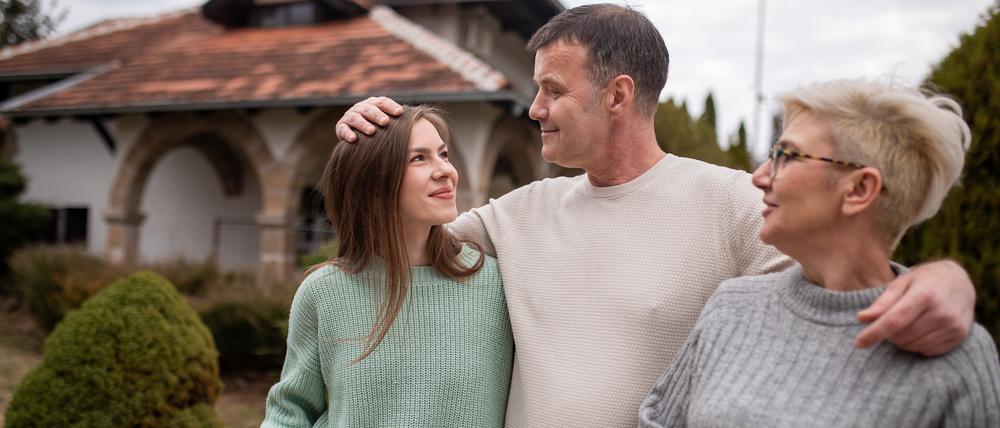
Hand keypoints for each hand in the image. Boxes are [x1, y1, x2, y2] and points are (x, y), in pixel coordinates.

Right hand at [334, 96, 403, 141]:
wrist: (357, 136)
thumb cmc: (379, 129)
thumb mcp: (388, 123)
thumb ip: (399, 120)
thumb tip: (421, 119)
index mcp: (374, 103)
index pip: (383, 102)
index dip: (391, 106)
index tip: (400, 113)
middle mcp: (362, 107)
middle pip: (370, 109)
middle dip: (378, 115)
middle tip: (386, 122)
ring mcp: (350, 116)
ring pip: (356, 118)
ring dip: (364, 124)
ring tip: (372, 131)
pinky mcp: (341, 127)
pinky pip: (343, 129)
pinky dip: (347, 134)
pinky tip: (354, 140)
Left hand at [855, 260, 974, 355]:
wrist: (960, 282)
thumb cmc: (925, 280)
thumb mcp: (902, 282)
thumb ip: (883, 302)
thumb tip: (862, 318)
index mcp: (925, 295)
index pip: (894, 321)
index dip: (874, 333)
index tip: (858, 343)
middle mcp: (942, 313)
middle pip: (902, 336)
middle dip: (887, 333)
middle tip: (887, 321)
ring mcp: (954, 327)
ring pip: (913, 346)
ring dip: (901, 340)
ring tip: (904, 323)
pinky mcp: (959, 337)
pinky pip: (927, 351)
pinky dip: (916, 344)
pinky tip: (919, 329)